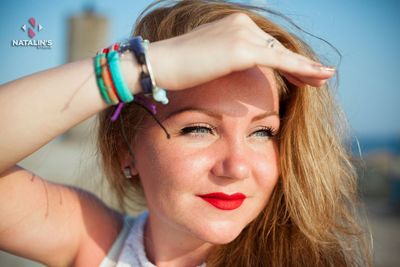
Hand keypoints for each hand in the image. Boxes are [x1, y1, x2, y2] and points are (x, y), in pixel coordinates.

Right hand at [148, 13, 334, 89]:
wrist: (159, 65)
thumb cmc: (177, 68)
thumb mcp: (207, 59)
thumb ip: (225, 59)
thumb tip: (232, 68)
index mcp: (233, 25)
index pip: (266, 45)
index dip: (286, 61)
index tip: (301, 75)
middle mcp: (241, 24)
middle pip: (278, 48)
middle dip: (300, 65)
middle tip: (320, 77)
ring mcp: (242, 34)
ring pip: (282, 54)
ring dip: (306, 68)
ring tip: (325, 78)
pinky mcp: (241, 49)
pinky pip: (278, 60)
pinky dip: (301, 69)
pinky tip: (319, 77)